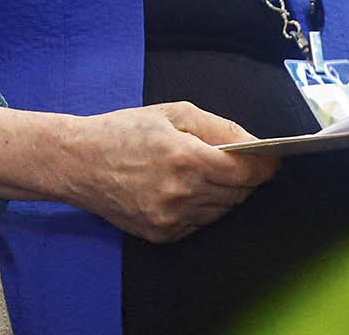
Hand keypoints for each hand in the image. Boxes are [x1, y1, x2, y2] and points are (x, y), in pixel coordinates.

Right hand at [47, 102, 277, 242]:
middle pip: (238, 193)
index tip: (271, 160)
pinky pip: (200, 223)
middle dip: (244, 176)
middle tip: (232, 160)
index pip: (247, 171)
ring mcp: (170, 218)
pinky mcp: (161, 234)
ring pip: (222, 210)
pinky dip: (201, 207)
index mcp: (185, 158)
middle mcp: (180, 194)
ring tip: (201, 172)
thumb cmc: (123, 132)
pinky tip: (182, 189)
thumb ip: (220, 127)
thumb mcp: (173, 113)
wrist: (78, 162)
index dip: (265, 165)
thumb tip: (254, 143)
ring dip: (223, 192)